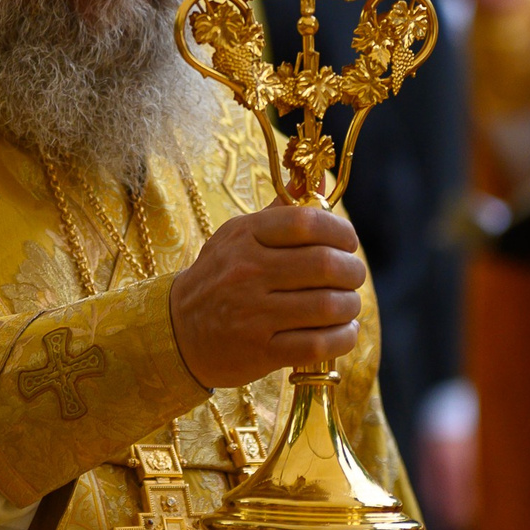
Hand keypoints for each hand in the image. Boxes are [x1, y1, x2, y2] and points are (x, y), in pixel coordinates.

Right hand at [170, 203, 364, 388]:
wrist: (177, 331)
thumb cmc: (219, 278)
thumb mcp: (239, 236)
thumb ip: (282, 210)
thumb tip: (321, 178)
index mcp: (244, 236)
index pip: (307, 222)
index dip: (340, 231)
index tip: (347, 243)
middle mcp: (246, 272)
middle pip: (325, 265)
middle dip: (352, 271)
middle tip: (351, 277)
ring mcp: (252, 314)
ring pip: (327, 306)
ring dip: (350, 306)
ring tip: (347, 305)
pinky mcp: (260, 351)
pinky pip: (318, 344)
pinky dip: (342, 338)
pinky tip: (342, 331)